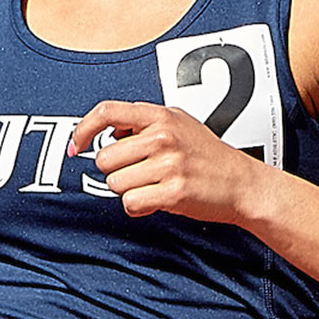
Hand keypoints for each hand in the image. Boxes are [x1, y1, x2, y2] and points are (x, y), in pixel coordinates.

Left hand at [70, 100, 272, 223]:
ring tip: (155, 185)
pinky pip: (131, 204)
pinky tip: (158, 200)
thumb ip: (144, 122)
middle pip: (105, 159)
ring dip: (130, 190)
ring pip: (115, 184)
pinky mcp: (172, 192)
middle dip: (117, 171)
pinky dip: (140, 207)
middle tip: (142, 173)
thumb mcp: (179, 123)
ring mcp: (168, 165)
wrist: (241, 183)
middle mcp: (163, 137)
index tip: (77, 146)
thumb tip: (108, 131)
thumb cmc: (208, 156)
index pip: (107, 111)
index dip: (84, 129)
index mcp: (161, 116)